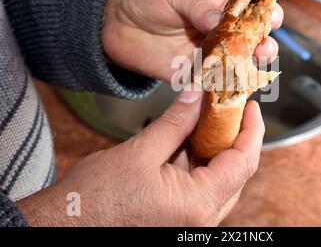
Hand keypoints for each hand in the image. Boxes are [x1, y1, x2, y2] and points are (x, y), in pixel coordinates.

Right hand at [17, 89, 263, 225]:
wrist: (67, 226)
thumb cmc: (96, 198)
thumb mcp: (140, 151)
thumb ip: (175, 122)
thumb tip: (197, 95)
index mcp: (197, 204)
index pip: (243, 162)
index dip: (252, 131)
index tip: (251, 107)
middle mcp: (201, 219)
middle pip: (235, 172)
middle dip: (233, 137)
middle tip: (226, 108)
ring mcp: (192, 222)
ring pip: (220, 180)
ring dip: (215, 148)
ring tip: (205, 119)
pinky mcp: (180, 218)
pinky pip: (202, 188)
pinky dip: (200, 162)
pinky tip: (189, 140)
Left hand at [102, 0, 283, 81]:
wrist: (114, 20)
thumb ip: (200, 6)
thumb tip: (222, 22)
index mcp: (219, 8)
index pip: (251, 12)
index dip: (266, 16)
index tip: (272, 21)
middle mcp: (217, 34)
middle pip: (249, 43)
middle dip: (262, 47)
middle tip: (261, 49)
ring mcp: (204, 55)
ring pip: (234, 67)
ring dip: (245, 71)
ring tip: (247, 70)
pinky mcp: (189, 75)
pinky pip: (209, 84)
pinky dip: (220, 89)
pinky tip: (227, 89)